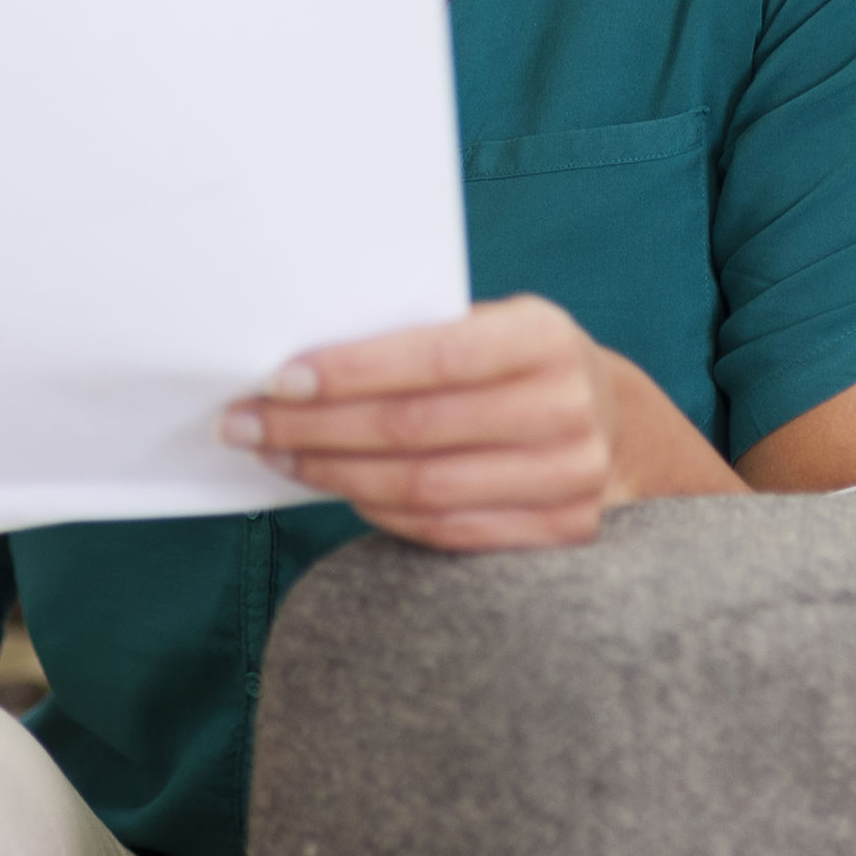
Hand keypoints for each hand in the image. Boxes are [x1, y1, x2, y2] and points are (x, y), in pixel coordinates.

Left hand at [220, 294, 644, 550]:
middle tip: (245, 423)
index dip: (350, 372)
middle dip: (315, 428)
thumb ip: (417, 334)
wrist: (610, 420)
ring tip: (274, 456)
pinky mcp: (562, 532)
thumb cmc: (513, 361)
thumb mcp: (488, 323)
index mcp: (546, 338)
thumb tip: (298, 365)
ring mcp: (571, 479)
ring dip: (333, 474)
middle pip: (416, 430)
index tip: (277, 379)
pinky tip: (334, 488)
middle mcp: (568, 409)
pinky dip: (378, 511)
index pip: (435, 356)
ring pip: (423, 489)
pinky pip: (445, 531)